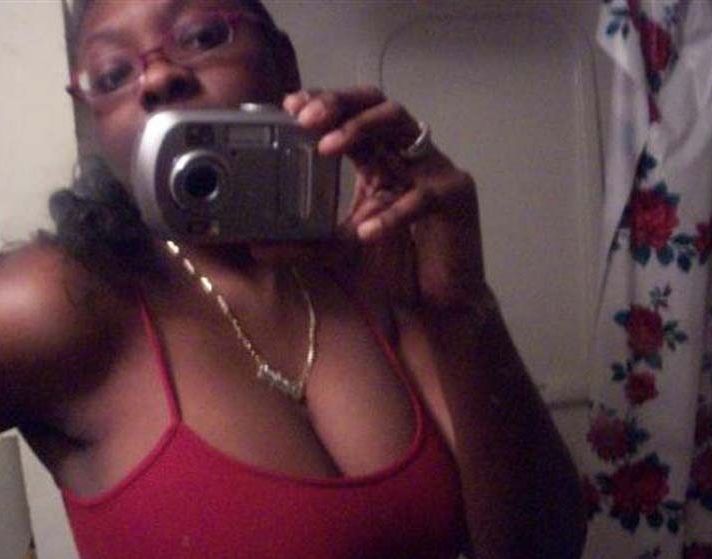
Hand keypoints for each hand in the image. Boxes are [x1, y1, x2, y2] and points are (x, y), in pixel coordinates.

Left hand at [283, 87, 487, 312]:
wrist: (438, 303)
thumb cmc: (397, 269)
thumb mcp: (340, 252)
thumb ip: (303, 245)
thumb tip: (256, 248)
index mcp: (382, 159)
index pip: (353, 114)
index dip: (324, 102)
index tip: (290, 105)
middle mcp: (408, 156)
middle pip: (376, 103)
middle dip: (338, 103)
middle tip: (304, 117)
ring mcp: (434, 169)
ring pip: (400, 124)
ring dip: (360, 128)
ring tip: (326, 146)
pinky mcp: (455, 197)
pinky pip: (422, 195)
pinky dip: (392, 212)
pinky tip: (367, 231)